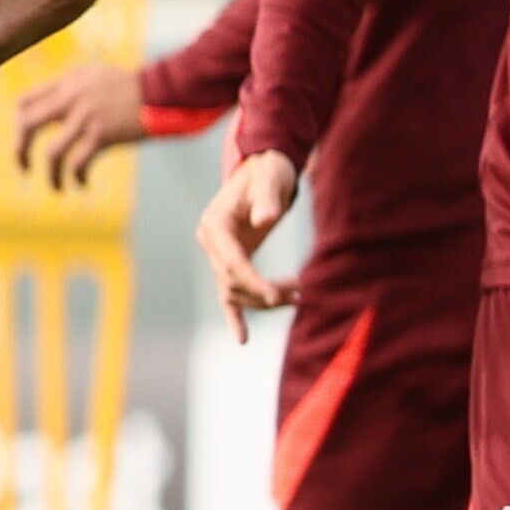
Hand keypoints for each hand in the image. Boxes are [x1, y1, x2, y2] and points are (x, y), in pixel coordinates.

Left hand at [10, 61, 151, 186]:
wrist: (162, 91)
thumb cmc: (132, 88)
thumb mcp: (95, 76)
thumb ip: (70, 87)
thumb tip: (49, 107)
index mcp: (66, 82)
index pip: (23, 102)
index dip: (17, 125)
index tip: (24, 141)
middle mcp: (70, 97)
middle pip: (27, 125)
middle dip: (20, 150)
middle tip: (24, 168)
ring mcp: (85, 117)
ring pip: (52, 154)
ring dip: (51, 176)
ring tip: (57, 188)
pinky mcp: (102, 134)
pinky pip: (78, 164)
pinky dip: (77, 178)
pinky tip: (82, 184)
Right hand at [197, 148, 303, 334]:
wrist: (262, 170)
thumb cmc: (267, 173)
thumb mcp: (269, 180)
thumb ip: (267, 198)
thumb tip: (265, 219)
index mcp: (214, 224)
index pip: (230, 262)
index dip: (252, 281)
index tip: (275, 295)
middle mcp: (210, 242)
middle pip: (232, 281)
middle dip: (264, 292)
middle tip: (299, 291)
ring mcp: (217, 255)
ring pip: (235, 291)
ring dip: (263, 299)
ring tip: (298, 295)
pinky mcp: (228, 263)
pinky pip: (228, 295)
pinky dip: (234, 317)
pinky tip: (242, 339)